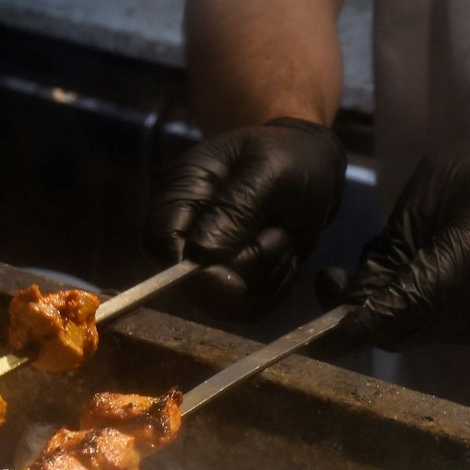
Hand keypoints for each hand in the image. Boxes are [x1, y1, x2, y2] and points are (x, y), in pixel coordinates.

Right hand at [145, 118, 346, 311]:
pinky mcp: (234, 284)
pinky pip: (249, 310)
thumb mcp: (269, 172)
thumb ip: (236, 210)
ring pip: (225, 303)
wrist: (312, 166)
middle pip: (190, 283)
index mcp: (182, 192)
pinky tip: (286, 254)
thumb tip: (202, 256)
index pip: (158, 242)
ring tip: (283, 236)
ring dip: (266, 275)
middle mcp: (187, 232)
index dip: (184, 268)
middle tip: (278, 231)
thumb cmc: (288, 159)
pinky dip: (276, 287)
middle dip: (244, 266)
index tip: (230, 269)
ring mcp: (208, 262)